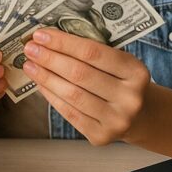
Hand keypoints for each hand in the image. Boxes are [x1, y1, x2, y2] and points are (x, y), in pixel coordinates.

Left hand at [22, 27, 152, 145]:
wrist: (141, 116)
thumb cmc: (123, 82)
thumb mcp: (120, 63)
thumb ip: (92, 51)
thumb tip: (49, 39)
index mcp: (136, 72)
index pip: (93, 52)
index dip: (63, 43)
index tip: (41, 35)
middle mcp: (130, 98)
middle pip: (79, 74)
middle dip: (49, 59)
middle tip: (30, 49)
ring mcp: (116, 120)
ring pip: (72, 95)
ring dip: (45, 77)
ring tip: (30, 65)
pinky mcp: (101, 136)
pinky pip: (69, 113)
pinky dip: (51, 96)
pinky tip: (40, 83)